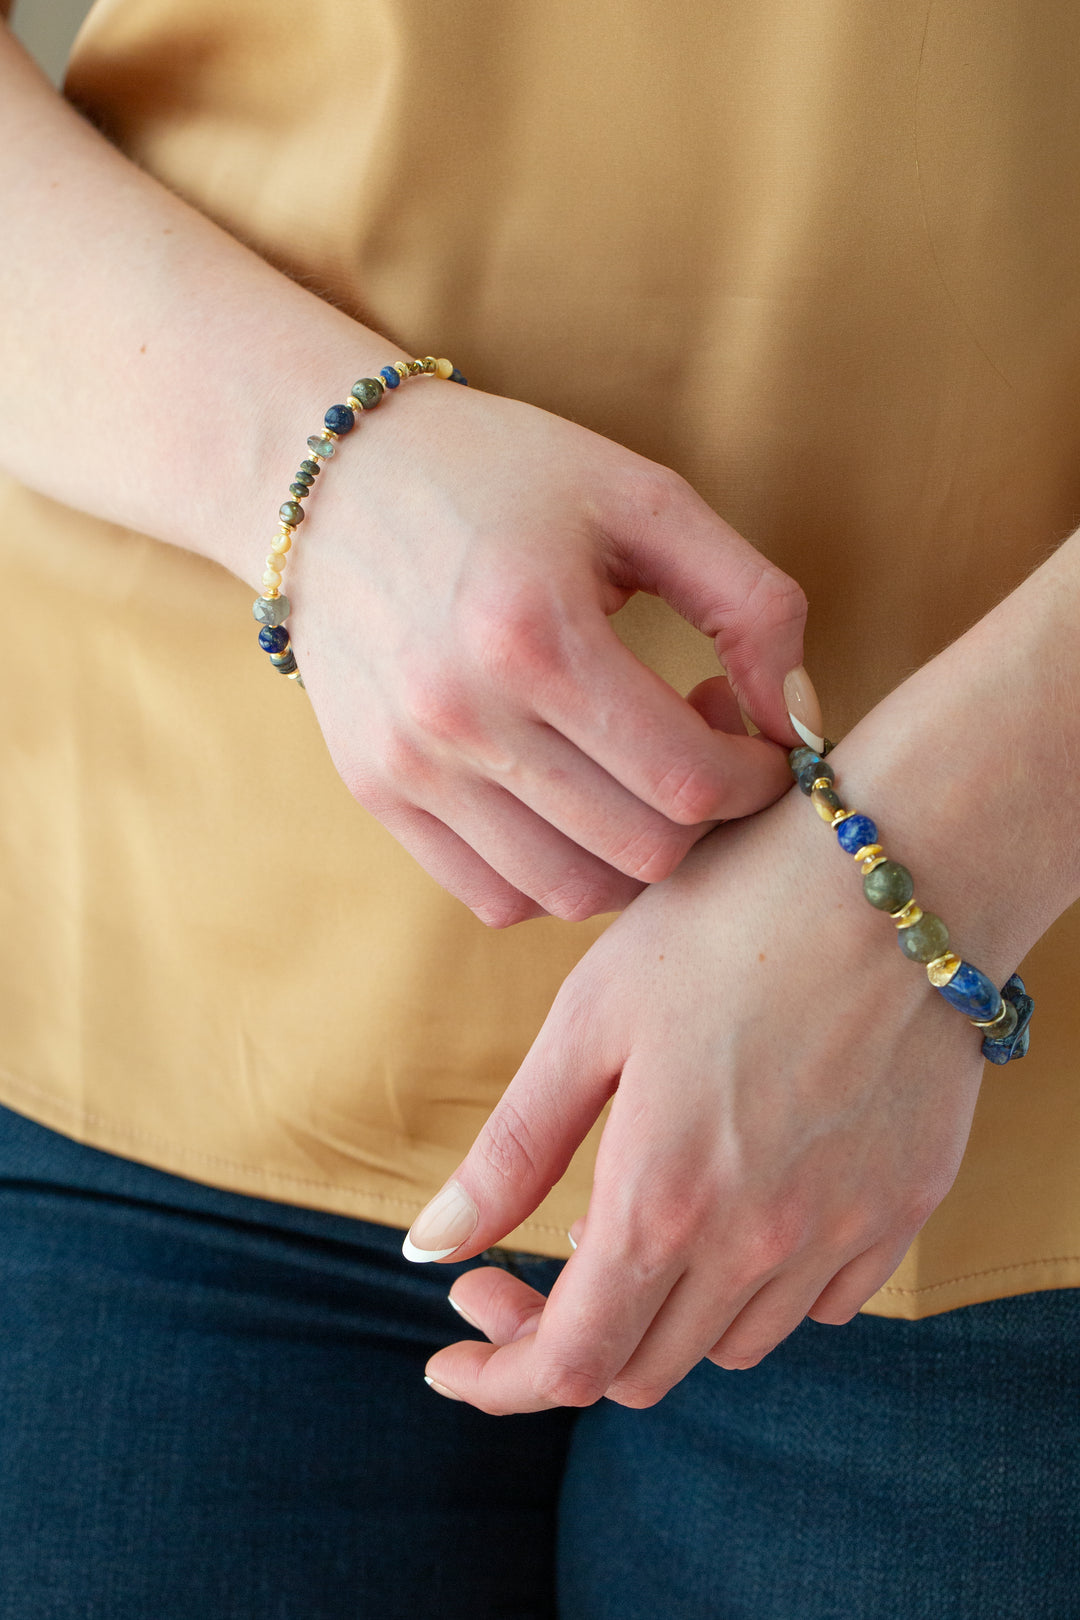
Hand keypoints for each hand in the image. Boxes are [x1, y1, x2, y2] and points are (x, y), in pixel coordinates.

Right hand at [285, 379, 810, 924]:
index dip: (757, 780)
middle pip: (639, 852)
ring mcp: (410, 764)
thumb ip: (752, 603)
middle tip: (702, 746)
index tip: (765, 742)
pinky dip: (558, 873)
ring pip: (571, 892)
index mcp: (534, 632)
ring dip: (634, 854)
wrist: (333, 479)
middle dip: (705, 818)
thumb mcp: (645, 498)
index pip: (687, 780)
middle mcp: (461, 714)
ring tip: (634, 773)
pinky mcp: (377, 791)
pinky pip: (496, 896)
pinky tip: (571, 799)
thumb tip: (801, 721)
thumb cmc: (504, 474)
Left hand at [410, 783, 986, 1410]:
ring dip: (662, 1316)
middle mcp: (758, 1244)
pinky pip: (822, 1304)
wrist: (896, 870)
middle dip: (562, 1340)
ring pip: (731, 1346)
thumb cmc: (727, 922)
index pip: (568, 1366)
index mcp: (663, 1201)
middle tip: (520, 1265)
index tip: (452, 1344)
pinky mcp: (907, 1206)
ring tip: (635, 1220)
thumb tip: (428, 1251)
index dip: (497, 1375)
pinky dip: (759, 1289)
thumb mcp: (590, 1021)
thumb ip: (512, 1153)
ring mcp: (843, 1233)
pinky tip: (737, 1209)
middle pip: (645, 1369)